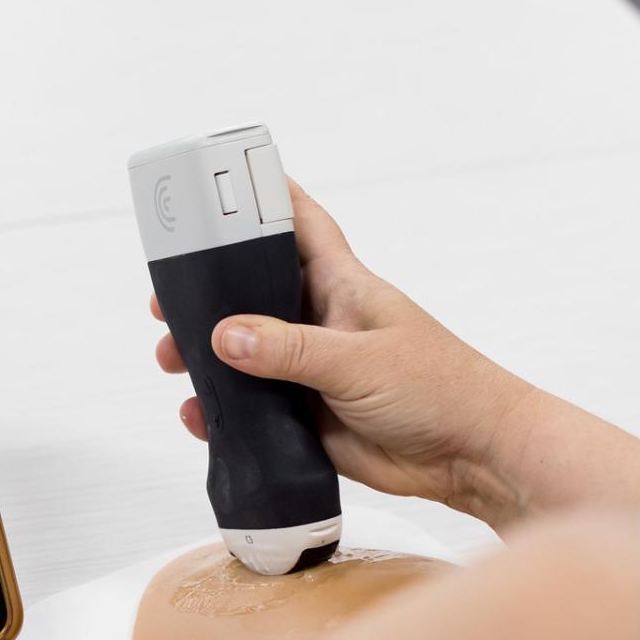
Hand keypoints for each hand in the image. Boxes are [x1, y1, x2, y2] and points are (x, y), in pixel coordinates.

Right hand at [153, 180, 540, 523]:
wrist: (472, 457)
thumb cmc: (443, 388)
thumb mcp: (359, 360)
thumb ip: (291, 349)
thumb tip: (226, 336)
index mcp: (343, 286)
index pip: (301, 225)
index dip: (266, 199)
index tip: (224, 182)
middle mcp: (322, 322)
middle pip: (253, 293)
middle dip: (208, 294)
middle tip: (166, 300)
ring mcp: (313, 371)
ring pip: (245, 354)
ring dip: (206, 357)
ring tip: (172, 360)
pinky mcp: (308, 417)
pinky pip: (253, 410)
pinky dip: (223, 413)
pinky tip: (200, 417)